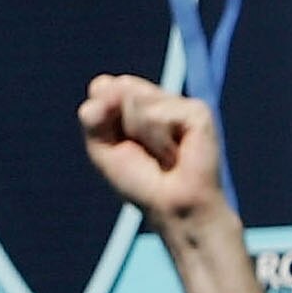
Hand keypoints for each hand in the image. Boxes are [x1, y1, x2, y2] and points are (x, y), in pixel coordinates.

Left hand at [79, 75, 228, 227]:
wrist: (172, 207)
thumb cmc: (140, 182)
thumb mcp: (103, 148)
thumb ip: (94, 117)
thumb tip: (102, 84)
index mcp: (136, 100)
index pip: (102, 87)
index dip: (100, 117)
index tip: (119, 144)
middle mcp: (159, 97)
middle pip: (119, 88)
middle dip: (120, 128)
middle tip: (142, 152)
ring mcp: (180, 102)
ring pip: (135, 101)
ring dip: (140, 137)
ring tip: (162, 157)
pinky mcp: (197, 111)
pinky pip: (156, 115)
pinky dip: (159, 141)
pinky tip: (176, 155)